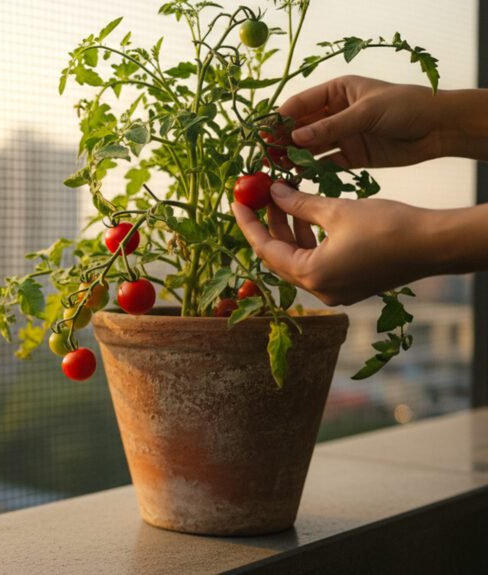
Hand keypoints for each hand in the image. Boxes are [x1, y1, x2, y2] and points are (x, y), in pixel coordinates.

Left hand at [231, 183, 439, 305]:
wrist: (434, 245)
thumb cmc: (388, 227)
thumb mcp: (336, 210)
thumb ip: (298, 203)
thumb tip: (273, 192)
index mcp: (311, 275)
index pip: (264, 248)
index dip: (248, 223)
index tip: (237, 202)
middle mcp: (319, 290)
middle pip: (279, 256)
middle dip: (268, 225)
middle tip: (258, 198)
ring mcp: (335, 291)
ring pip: (298, 259)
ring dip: (289, 230)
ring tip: (282, 199)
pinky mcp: (349, 285)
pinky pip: (316, 263)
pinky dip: (308, 241)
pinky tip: (306, 216)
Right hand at [279, 75, 443, 168]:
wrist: (439, 128)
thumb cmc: (406, 106)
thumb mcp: (366, 111)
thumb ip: (331, 126)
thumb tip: (295, 138)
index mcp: (336, 92)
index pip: (299, 105)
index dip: (279, 120)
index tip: (263, 135)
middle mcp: (334, 113)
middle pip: (299, 128)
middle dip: (282, 141)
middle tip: (265, 157)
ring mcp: (341, 135)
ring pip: (309, 147)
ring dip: (293, 158)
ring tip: (277, 169)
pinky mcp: (350, 156)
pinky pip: (324, 163)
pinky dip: (311, 170)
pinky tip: (297, 178)